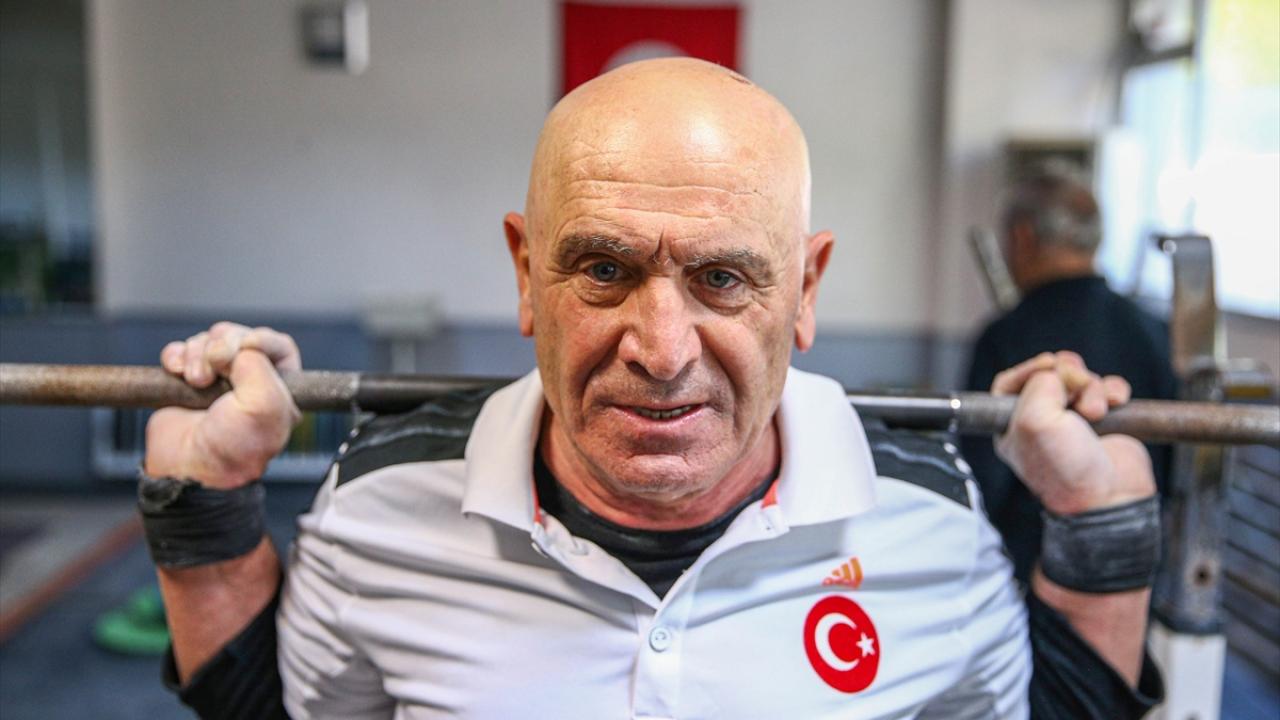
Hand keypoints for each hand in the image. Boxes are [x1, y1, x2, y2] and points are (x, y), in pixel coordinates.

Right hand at [144, 322, 301, 487]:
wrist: (188, 468)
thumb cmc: (232, 448)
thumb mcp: (264, 406)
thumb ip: (260, 366)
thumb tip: (241, 347)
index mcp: (279, 390)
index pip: (279, 346)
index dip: (261, 339)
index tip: (246, 345)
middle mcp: (249, 383)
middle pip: (239, 338)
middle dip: (223, 346)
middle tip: (214, 369)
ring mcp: (217, 381)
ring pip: (208, 342)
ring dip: (198, 354)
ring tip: (196, 381)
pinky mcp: (186, 382)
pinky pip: (181, 352)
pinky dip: (176, 356)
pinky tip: (177, 372)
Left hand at [992, 351, 1154, 514]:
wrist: (1110, 496)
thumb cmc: (1066, 468)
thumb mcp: (1034, 421)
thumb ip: (1037, 385)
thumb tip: (1056, 373)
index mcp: (1013, 426)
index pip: (1010, 383)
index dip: (1030, 368)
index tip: (1049, 365)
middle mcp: (1041, 422)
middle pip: (1051, 375)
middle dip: (1068, 376)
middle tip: (1077, 390)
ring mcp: (1074, 421)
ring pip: (1082, 380)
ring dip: (1093, 387)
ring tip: (1096, 412)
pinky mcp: (1105, 422)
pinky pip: (1109, 390)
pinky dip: (1114, 391)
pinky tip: (1116, 404)